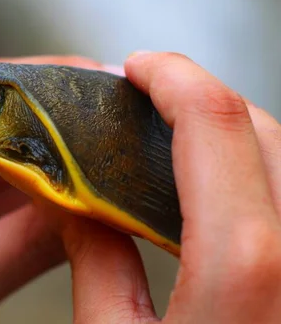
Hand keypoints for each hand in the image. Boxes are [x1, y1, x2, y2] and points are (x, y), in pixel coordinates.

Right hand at [62, 52, 280, 322]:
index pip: (215, 121)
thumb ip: (96, 264)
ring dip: (228, 132)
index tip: (136, 66)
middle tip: (144, 99)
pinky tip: (209, 192)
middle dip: (199, 96)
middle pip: (260, 128)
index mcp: (243, 262)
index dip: (172, 76)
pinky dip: (249, 170)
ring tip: (170, 137)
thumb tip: (70, 203)